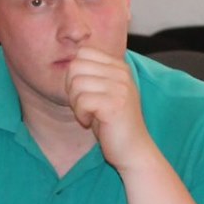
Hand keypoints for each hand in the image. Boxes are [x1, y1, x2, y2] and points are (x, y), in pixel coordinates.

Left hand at [64, 47, 152, 167]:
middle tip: (84, 106)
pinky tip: (91, 123)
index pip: (83, 53)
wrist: (132, 150)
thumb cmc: (113, 124)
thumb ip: (92, 74)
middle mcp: (122, 73)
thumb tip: (71, 61)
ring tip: (90, 114)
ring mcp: (120, 88)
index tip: (84, 93)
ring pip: (76, 84)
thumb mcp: (104, 92)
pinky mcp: (115, 104)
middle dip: (72, 89)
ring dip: (76, 104)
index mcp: (119, 67)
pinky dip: (81, 115)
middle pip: (75, 66)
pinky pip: (82, 101)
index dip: (75, 73)